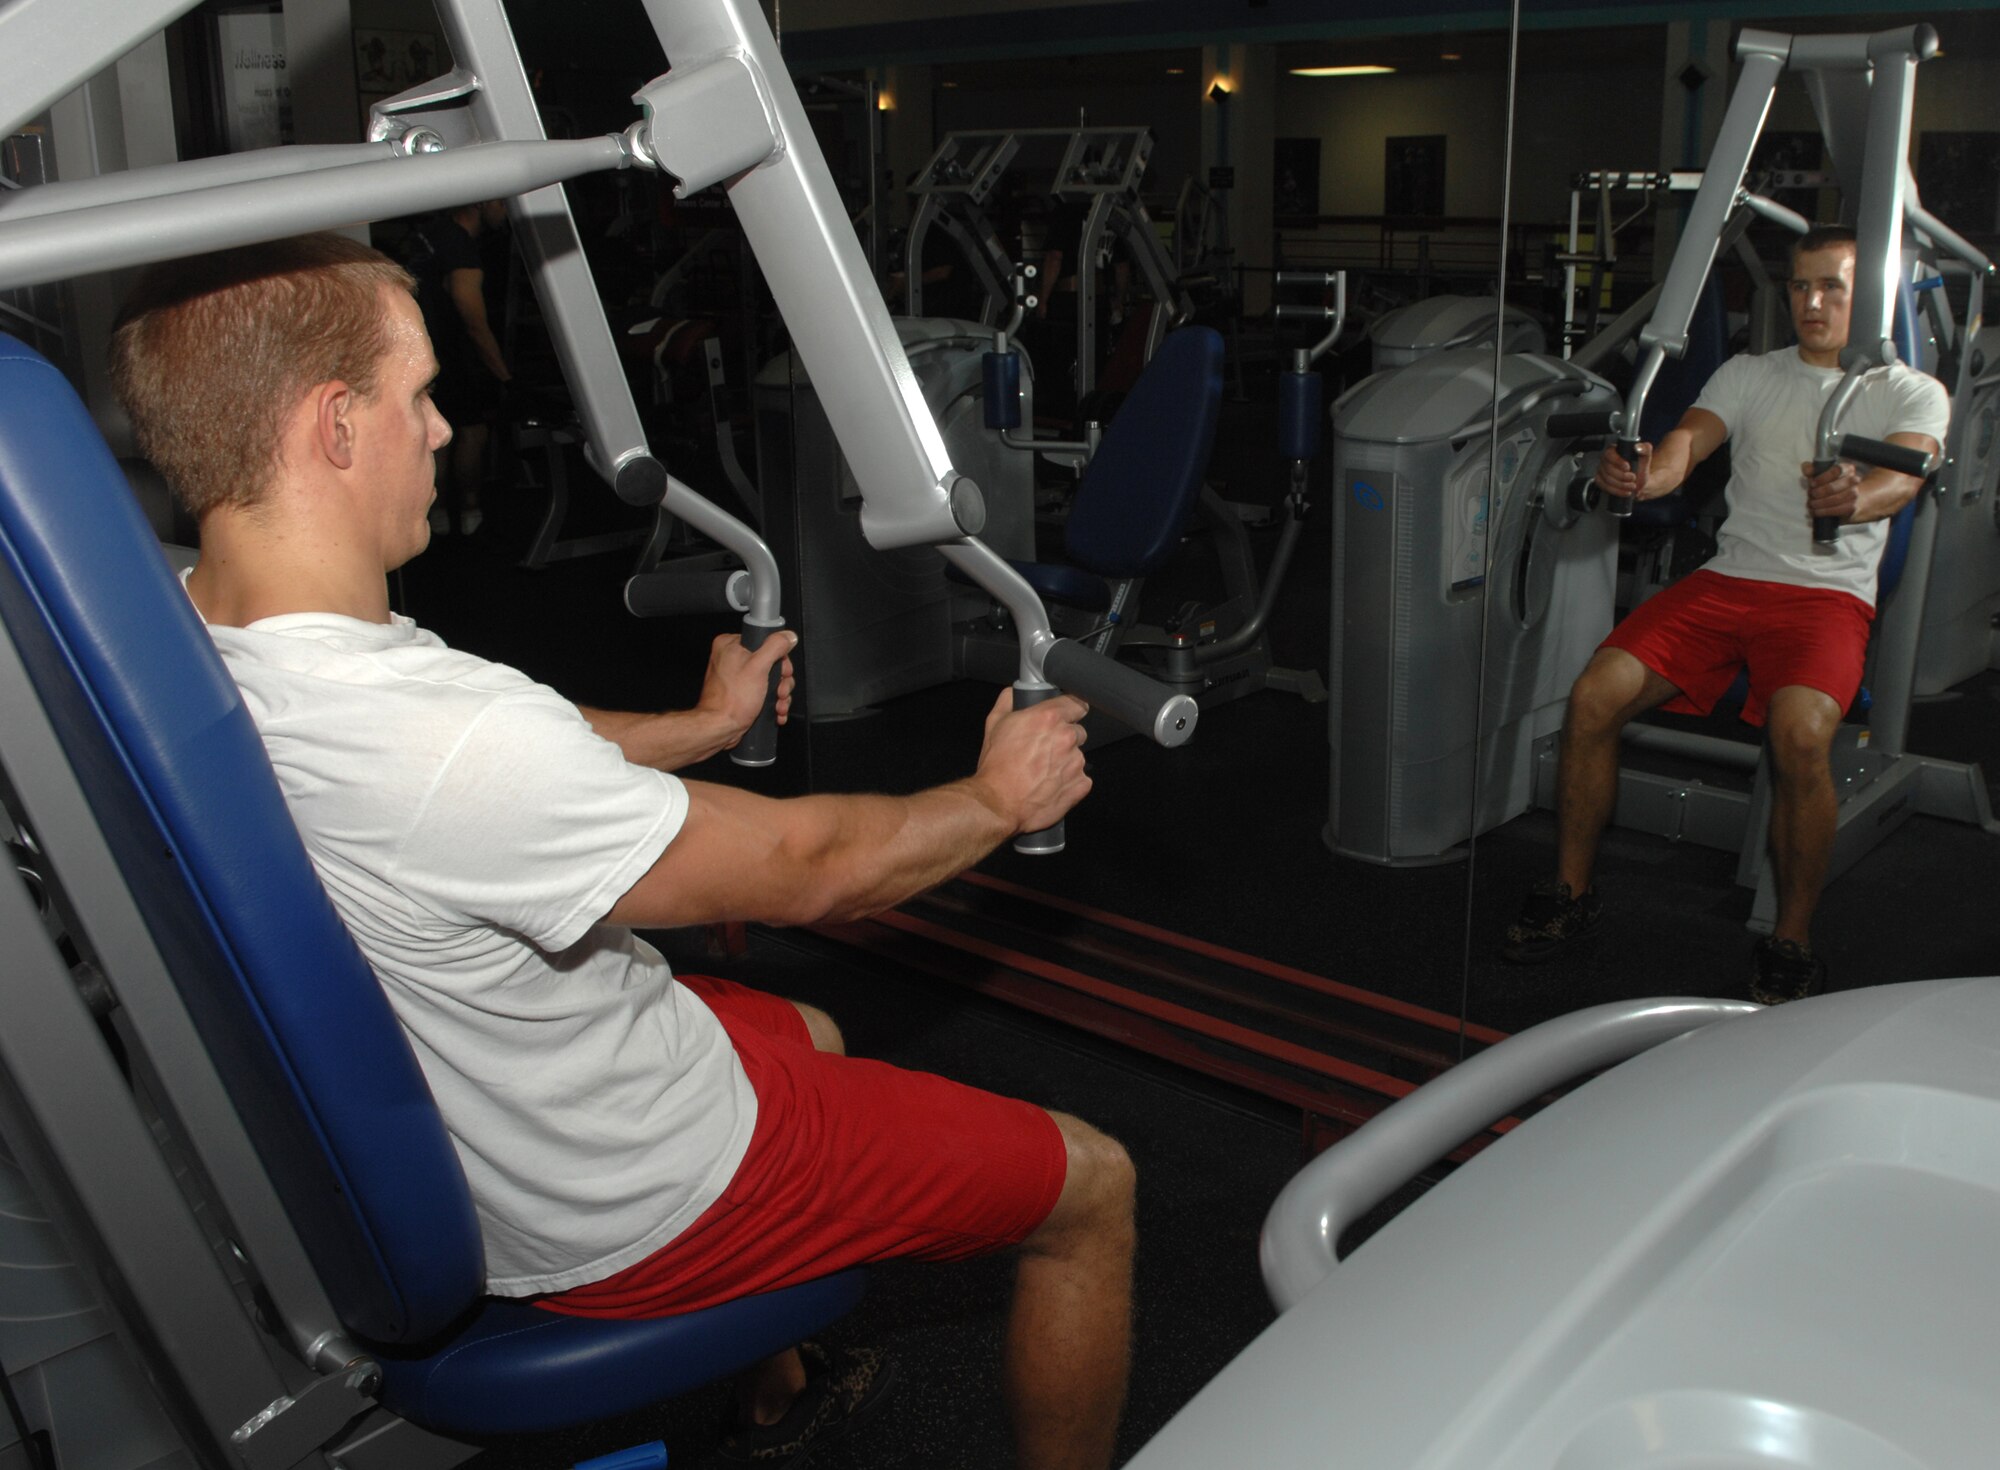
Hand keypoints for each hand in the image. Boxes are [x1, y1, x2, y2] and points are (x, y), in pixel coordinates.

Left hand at [697, 630, 796, 745]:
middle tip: (779, 692)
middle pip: (771, 663)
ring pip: (769, 680)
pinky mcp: (740, 693)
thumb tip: (788, 637)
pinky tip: (776, 711)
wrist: (720, 728)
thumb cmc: (732, 701)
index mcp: (730, 645)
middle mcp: (731, 658)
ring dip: (779, 695)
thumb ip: (775, 647)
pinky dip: (772, 702)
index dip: (779, 659)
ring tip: (778, 706)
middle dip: (781, 682)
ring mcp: (735, 677)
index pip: (765, 643)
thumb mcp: (759, 667)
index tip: (781, 672)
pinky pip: (762, 692)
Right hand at [970, 689, 1091, 833]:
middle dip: (1064, 739)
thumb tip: (1015, 693)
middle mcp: (1066, 737)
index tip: (1066, 716)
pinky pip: (1081, 779)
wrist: (998, 803)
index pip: (1077, 703)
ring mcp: (1076, 762)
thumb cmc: (996, 766)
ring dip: (1066, 761)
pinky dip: (1069, 782)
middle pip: (1078, 731)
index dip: (1070, 710)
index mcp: (1049, 718)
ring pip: (1078, 756)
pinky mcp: (1080, 785)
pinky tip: (1050, 785)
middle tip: (1044, 750)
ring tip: (1043, 772)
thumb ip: (1007, 701)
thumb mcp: (994, 724)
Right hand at [1595, 441, 1653, 500]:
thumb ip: (1645, 449)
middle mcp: (1605, 460)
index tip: (1627, 467)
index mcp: (1614, 450)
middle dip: (1622, 476)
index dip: (1617, 461)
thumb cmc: (1640, 468)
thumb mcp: (1645, 457)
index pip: (1609, 454)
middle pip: (1608, 469)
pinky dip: (1617, 491)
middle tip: (1633, 478)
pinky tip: (1625, 491)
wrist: (1638, 481)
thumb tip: (1638, 447)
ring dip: (1621, 485)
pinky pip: (1605, 487)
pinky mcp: (1600, 481)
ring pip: (1607, 479)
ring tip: (1632, 485)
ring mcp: (1601, 471)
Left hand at [1802, 459, 1861, 524]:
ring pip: (1836, 499)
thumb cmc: (1830, 484)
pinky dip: (1825, 511)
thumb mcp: (1821, 474)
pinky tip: (1816, 511)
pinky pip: (1838, 510)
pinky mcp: (1852, 507)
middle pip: (1833, 487)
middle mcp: (1854, 480)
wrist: (1847, 499)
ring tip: (1812, 504)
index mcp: (1847, 469)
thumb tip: (1806, 468)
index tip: (1812, 484)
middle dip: (1819, 492)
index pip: (1836, 470)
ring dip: (1820, 503)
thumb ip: (1812, 469)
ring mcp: (1854, 494)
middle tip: (1811, 495)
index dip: (1822, 478)